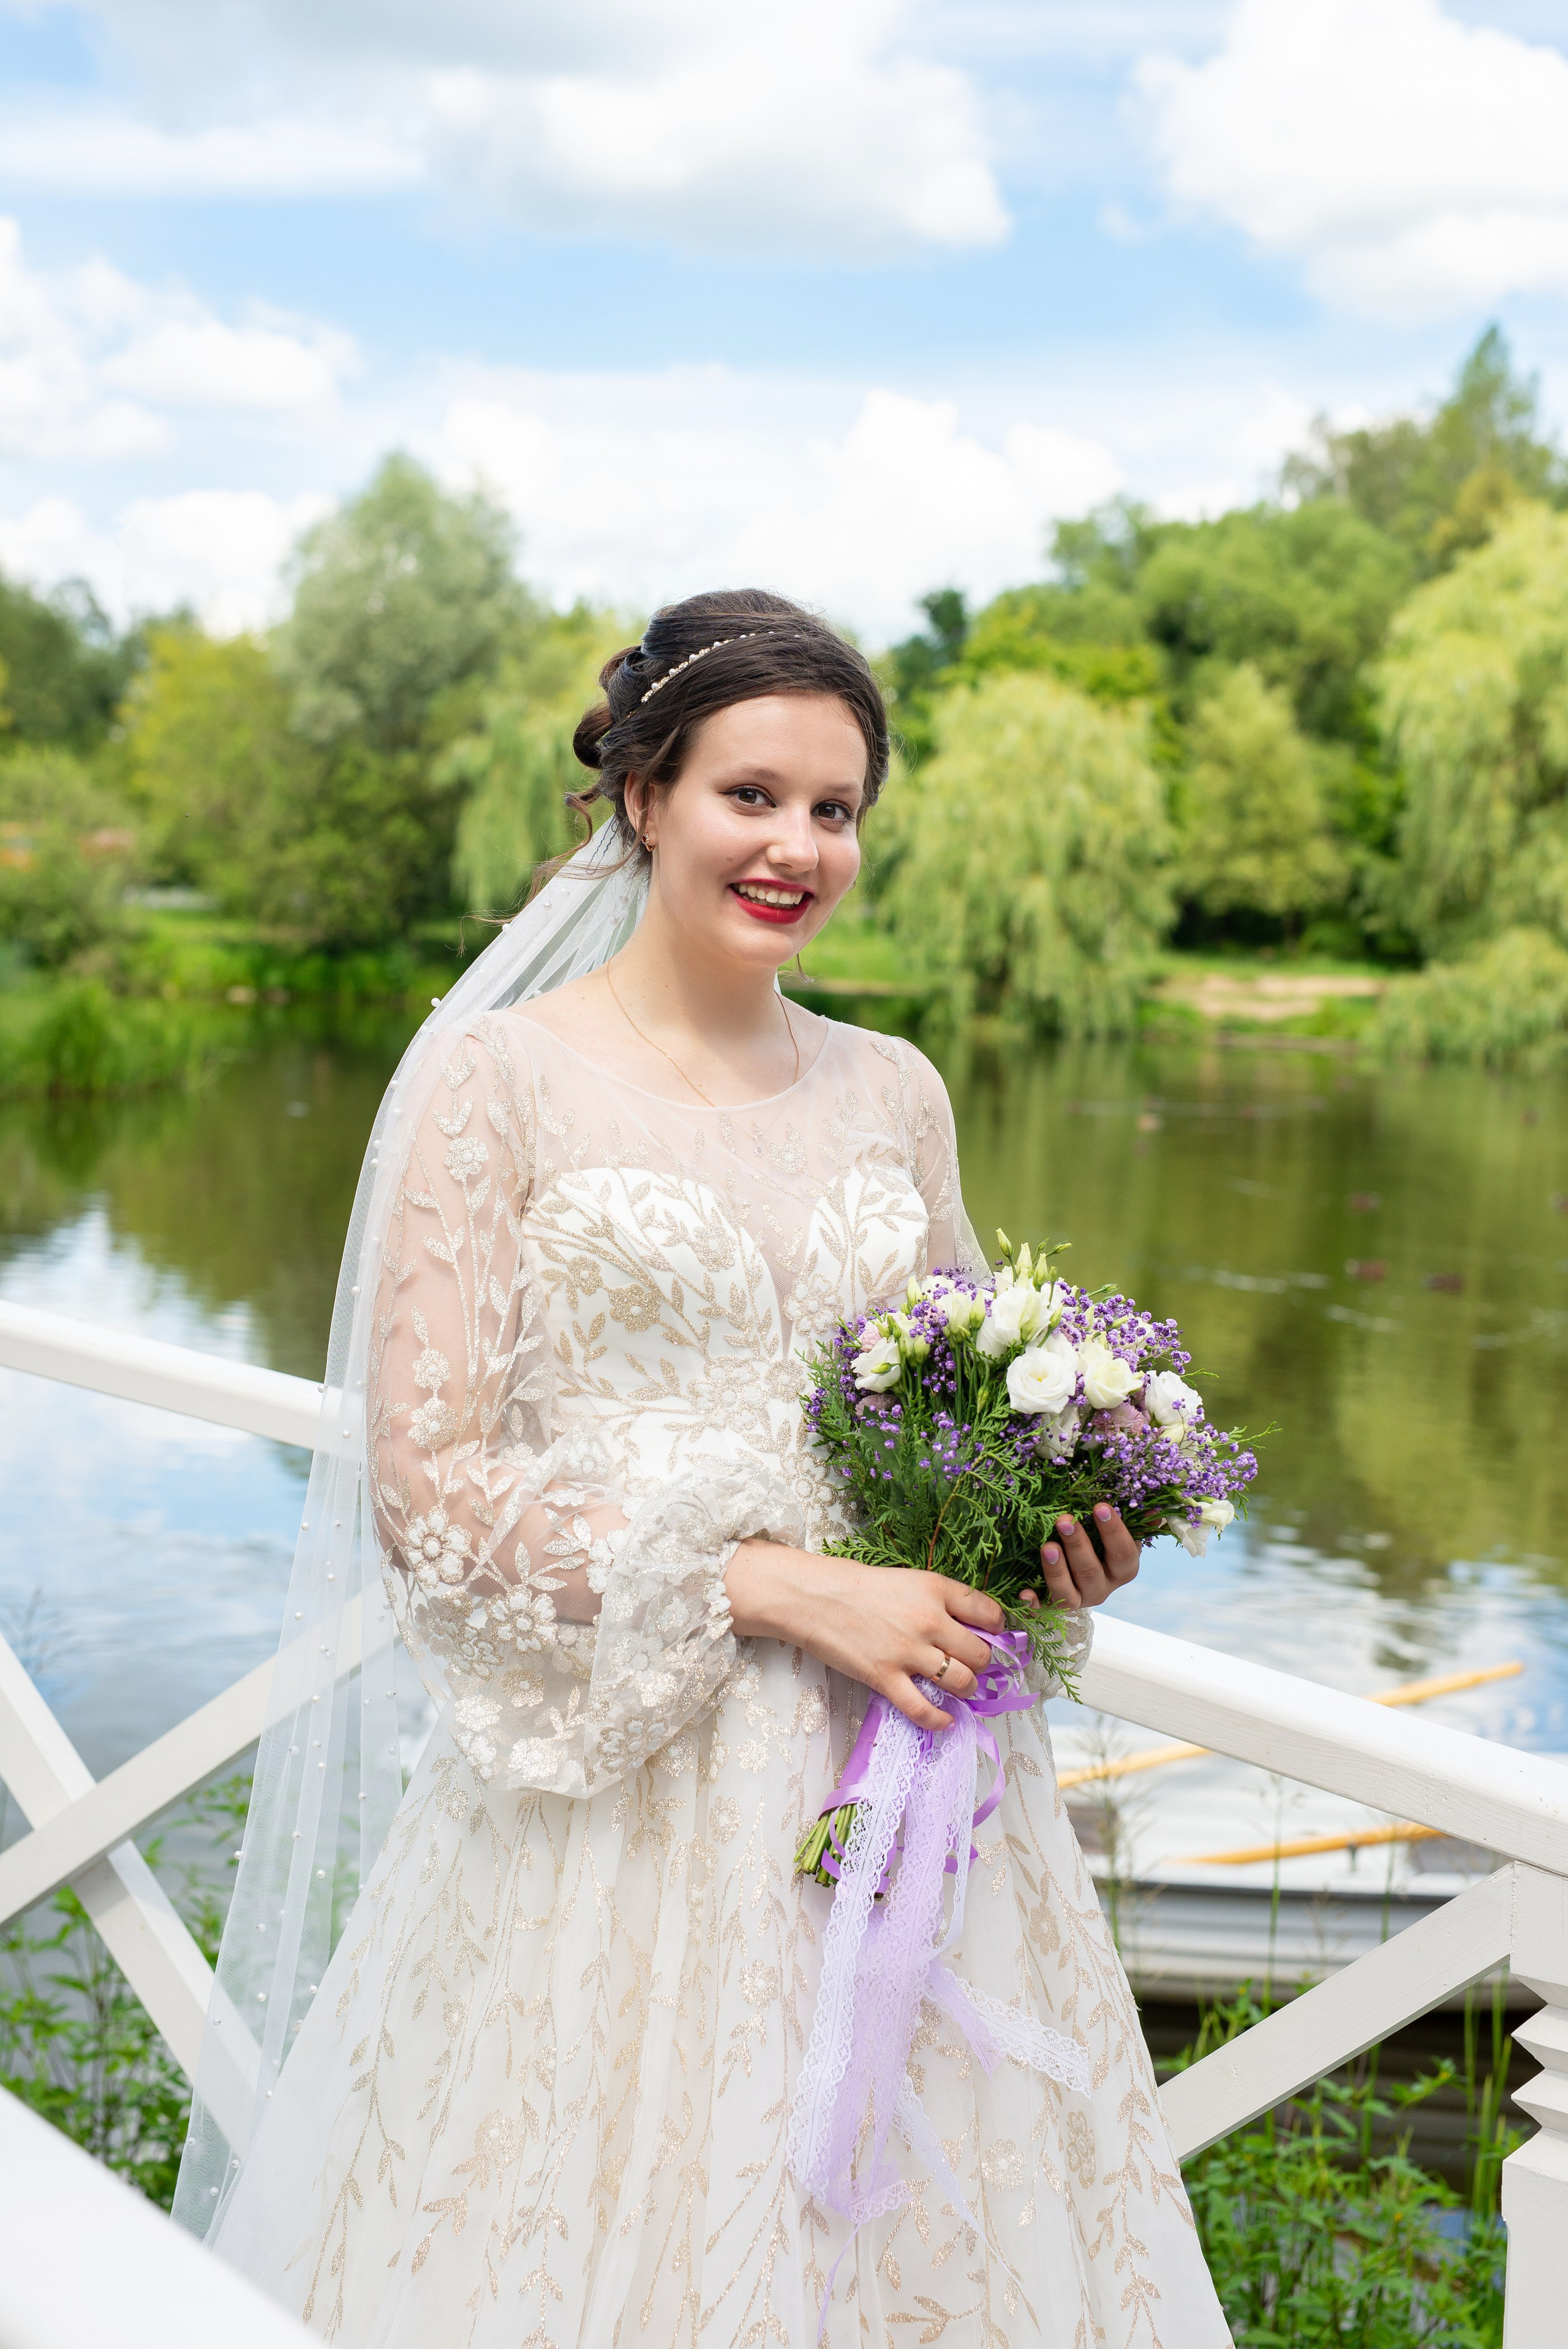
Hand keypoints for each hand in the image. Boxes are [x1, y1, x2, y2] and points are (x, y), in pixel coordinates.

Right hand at [724, 1539, 1004, 1732]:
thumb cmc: (856, 1586)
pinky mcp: (885, 1677)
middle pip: (981, 1653)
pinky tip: (944, 1720)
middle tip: (970, 1665)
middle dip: (981, 1664)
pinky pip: (923, 1710)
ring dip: (966, 1690)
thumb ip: (937, 1600)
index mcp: (935, 1588)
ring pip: (962, 1682)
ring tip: (958, 1688)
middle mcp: (929, 1620)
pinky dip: (939, 1720)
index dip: (997, 1628)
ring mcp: (907, 1651)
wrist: (812, 1596)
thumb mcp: (906, 1579)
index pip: (989, 1612)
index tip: (991, 1635)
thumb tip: (965, 1627)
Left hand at [1026, 1503, 1141, 1614]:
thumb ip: (1134, 1522)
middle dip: (1078, 1545)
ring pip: (1068, 1593)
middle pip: (1091, 1572)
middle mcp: (1101, 1589)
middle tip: (1064, 1520)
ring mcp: (1077, 1601)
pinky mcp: (1053, 1609)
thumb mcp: (1116, 1533)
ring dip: (1057, 1570)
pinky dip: (1034, 1604)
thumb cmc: (1100, 1545)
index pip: (1123, 1553)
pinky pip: (1043, 1611)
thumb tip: (1154, 1509)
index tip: (1100, 1507)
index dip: (1114, 1531)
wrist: (1080, 1577)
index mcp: (1121, 1570)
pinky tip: (1024, 1593)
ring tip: (1047, 1546)